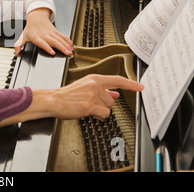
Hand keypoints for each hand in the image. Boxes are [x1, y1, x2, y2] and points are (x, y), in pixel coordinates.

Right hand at [0, 75, 143, 125]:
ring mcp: (92, 95)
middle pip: (112, 99)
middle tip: (91, 103)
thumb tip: (114, 93)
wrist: (54, 100)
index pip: (117, 80)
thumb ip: (101, 90)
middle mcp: (94, 85)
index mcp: (94, 78)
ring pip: (108, 107)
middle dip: (104, 104)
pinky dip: (98, 116)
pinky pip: (103, 114)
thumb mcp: (85, 87)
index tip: (140, 87)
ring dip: (100, 110)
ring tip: (86, 107)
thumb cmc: (67, 95)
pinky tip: (88, 112)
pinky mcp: (89, 105)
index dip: (131, 84)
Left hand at [14, 8, 72, 56]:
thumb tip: (16, 52)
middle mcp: (45, 35)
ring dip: (66, 45)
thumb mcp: (23, 36)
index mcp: (36, 37)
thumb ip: (19, 45)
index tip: (52, 52)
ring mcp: (52, 33)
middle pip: (54, 41)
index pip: (42, 43)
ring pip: (60, 39)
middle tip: (66, 53)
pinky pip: (63, 36)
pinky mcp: (56, 32)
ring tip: (70, 52)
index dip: (48, 47)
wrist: (36, 17)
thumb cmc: (30, 28)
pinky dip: (68, 41)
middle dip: (61, 47)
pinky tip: (72, 47)